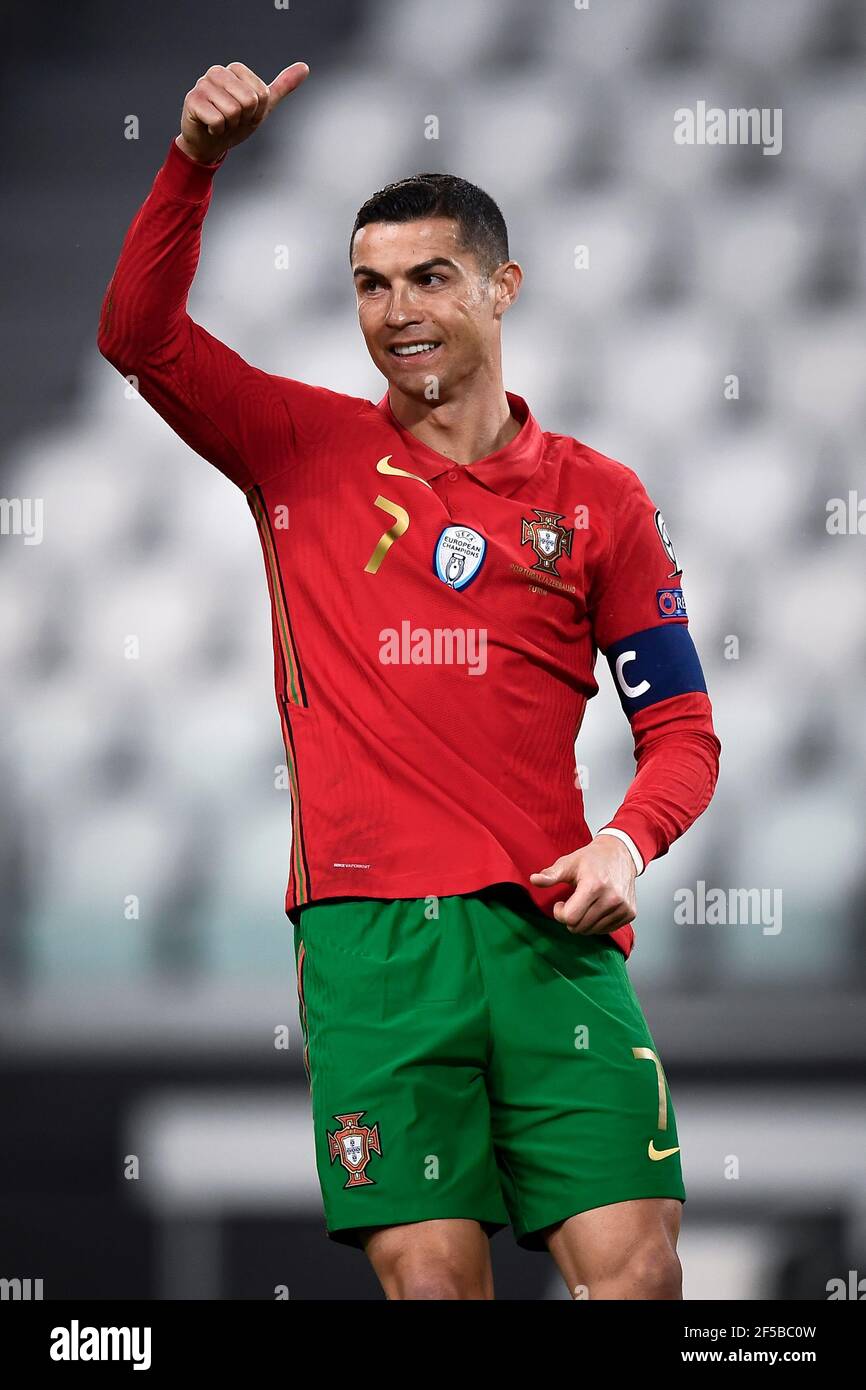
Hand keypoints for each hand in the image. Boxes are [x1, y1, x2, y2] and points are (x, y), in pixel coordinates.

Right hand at [177, 60, 309, 163]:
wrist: (210, 144)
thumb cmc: (235, 124)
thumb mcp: (263, 107)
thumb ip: (282, 86)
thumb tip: (305, 67)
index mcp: (235, 69)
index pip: (261, 94)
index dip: (256, 112)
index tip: (245, 115)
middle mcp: (217, 72)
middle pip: (249, 101)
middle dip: (244, 119)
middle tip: (232, 121)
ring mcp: (202, 84)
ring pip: (233, 111)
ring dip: (230, 126)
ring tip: (221, 123)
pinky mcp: (192, 100)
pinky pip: (217, 120)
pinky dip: (217, 130)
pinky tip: (209, 127)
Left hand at [529, 835, 637, 935]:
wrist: (621, 853)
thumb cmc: (593, 859)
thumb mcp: (568, 863)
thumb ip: (551, 875)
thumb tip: (534, 880)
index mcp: (594, 885)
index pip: (570, 918)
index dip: (560, 913)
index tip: (560, 903)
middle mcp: (612, 898)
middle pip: (580, 927)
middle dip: (570, 919)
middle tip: (571, 903)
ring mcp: (623, 907)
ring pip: (592, 931)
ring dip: (584, 922)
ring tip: (585, 904)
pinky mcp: (630, 913)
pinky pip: (606, 930)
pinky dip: (597, 923)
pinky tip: (597, 908)